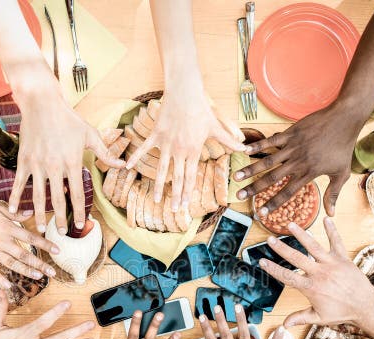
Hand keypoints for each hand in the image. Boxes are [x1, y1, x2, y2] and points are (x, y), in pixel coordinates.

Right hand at [0, 193, 59, 286]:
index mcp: (6, 226)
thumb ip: (14, 212)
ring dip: (25, 271)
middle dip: (40, 264)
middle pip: (24, 254)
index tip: (57, 251)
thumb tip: (31, 214)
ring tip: (38, 277)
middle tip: (52, 272)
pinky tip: (9, 285)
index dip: (45, 245)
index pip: (31, 237)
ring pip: (10, 263)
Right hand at [10, 81, 123, 231]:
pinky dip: (16, 198)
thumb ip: (106, 154)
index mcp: (72, 162)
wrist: (42, 104)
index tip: (81, 225)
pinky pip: (19, 183)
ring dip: (39, 213)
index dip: (79, 211)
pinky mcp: (24, 160)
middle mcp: (55, 166)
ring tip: (40, 228)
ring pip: (38, 195)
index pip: (77, 193)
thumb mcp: (91, 135)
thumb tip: (124, 165)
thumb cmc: (68, 119)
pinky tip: (13, 211)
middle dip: (60, 218)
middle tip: (61, 233)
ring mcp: (37, 164)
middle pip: (58, 199)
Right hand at [125, 84, 244, 210]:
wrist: (185, 92)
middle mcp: (178, 150)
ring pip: (161, 169)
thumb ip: (229, 140)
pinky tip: (128, 168)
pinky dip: (136, 157)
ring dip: (158, 186)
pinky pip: (144, 148)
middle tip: (174, 210)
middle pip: (177, 178)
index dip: (188, 193)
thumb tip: (245, 148)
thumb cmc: (202, 108)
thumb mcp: (216, 126)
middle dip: (175, 196)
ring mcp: (165, 143)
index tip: (185, 206)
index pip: (190, 177)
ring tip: (156, 200)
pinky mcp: (156, 134)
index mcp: (193, 151)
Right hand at [234, 102, 362, 215]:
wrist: (344, 119)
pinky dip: (258, 146)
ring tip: (236, 176)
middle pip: (272, 178)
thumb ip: (333, 194)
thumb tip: (331, 214)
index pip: (287, 192)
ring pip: (268, 161)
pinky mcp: (290, 133)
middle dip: (254, 189)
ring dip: (251, 169)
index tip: (260, 213)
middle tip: (239, 196)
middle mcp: (297, 162)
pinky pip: (271, 141)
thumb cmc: (343, 147)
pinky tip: (245, 151)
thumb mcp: (342, 173)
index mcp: (308, 173)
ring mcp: (293, 147)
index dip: (273, 204)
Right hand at [259, 217, 373, 326]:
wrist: (364, 306)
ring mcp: (331, 264)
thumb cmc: (342, 312)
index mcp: (311, 287)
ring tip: (290, 225)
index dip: (273, 269)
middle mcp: (319, 273)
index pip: (287, 276)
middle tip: (270, 239)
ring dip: (301, 235)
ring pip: (313, 246)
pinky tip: (326, 219)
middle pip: (296, 258)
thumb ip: (300, 318)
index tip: (262, 261)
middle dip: (281, 248)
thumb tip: (283, 325)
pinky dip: (332, 230)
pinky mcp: (343, 258)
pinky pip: (336, 241)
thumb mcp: (318, 317)